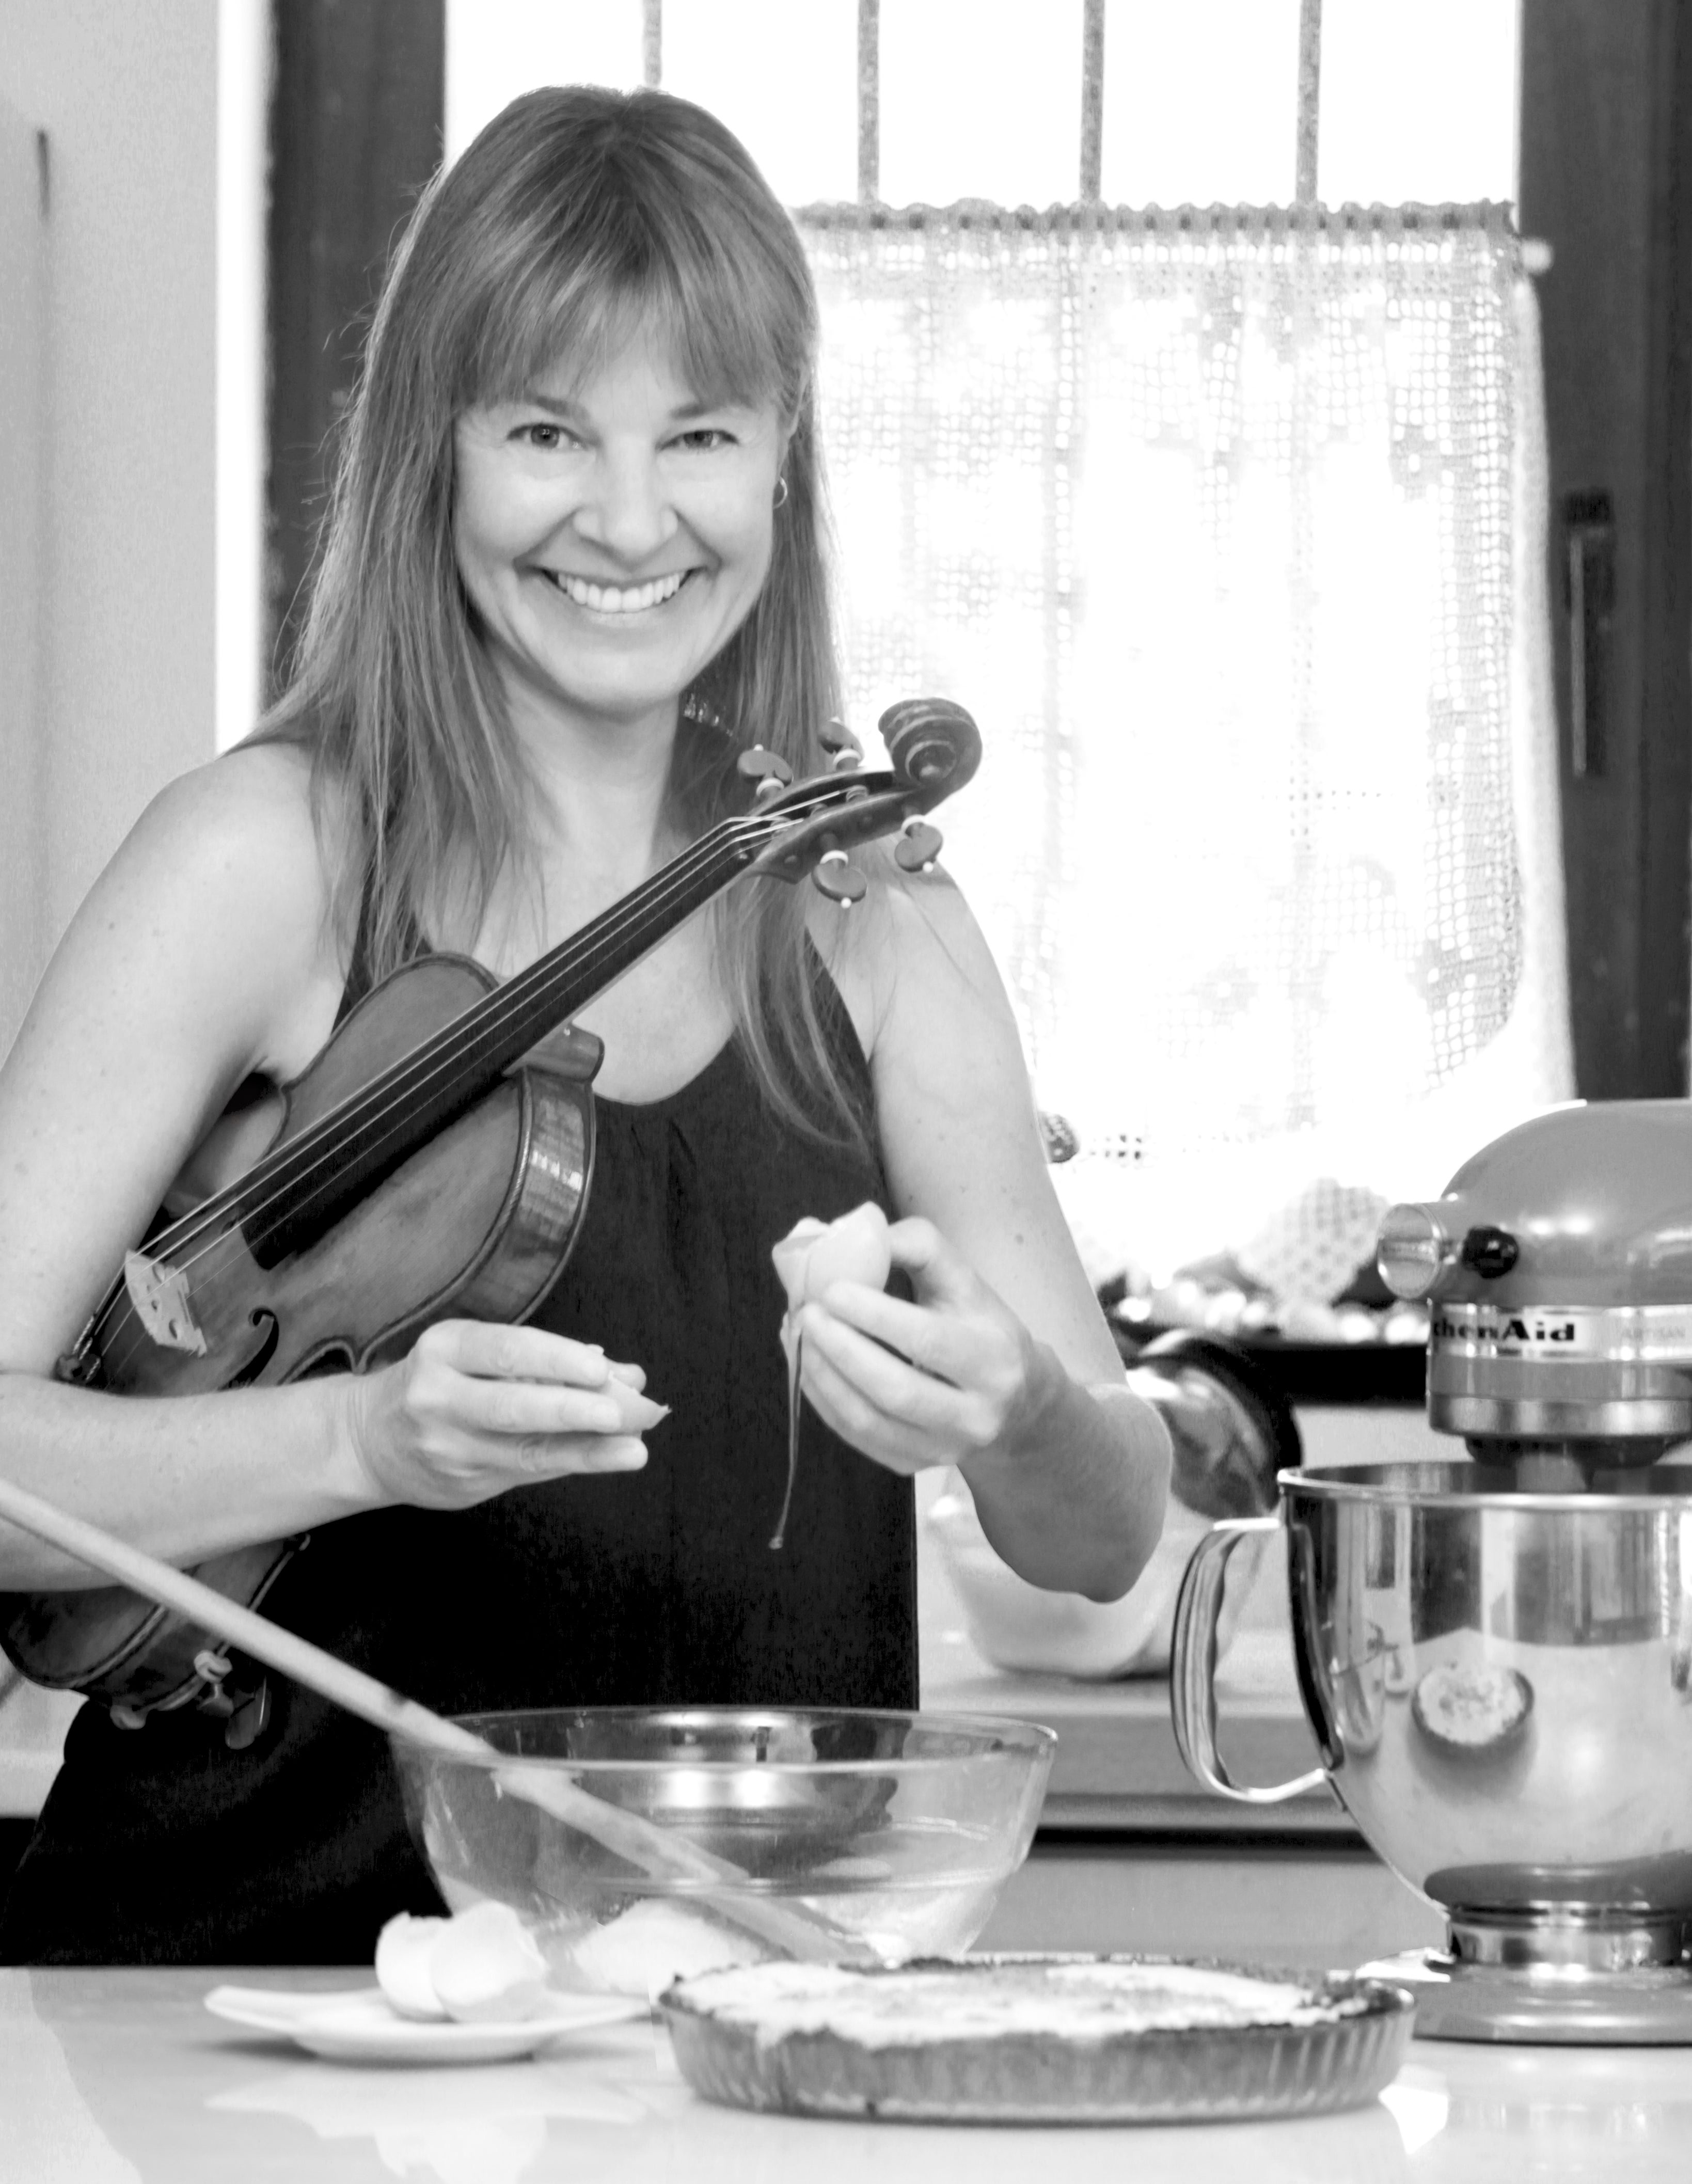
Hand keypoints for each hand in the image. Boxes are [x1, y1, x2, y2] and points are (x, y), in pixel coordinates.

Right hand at [343, 1320, 664, 1510]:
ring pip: (522, 1449)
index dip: (556, 1359)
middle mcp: (437, 1395)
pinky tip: (608, 1460)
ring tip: (632, 1449)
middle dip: (569, 1409)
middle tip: (620, 1412)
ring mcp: (445, 1446)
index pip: (506, 1350)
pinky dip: (570, 1463)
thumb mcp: (479, 1358)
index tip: (601, 1370)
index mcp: (445, 1348)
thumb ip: (550, 1364)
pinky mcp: (457, 1484)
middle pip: (510, 1404)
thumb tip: (628, 1374)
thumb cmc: (444, 1385)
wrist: (365, 1441)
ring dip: (584, 1449)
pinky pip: (524, 1472)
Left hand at [786, 1217, 1051, 1478]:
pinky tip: (808, 1367)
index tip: (831, 1290)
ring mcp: (945, 1447)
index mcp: (993, 1359)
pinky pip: (858, 1438)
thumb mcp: (966, 1281)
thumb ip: (920, 1247)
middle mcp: (976, 1414)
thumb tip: (857, 1233)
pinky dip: (824, 1402)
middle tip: (806, 1315)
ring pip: (870, 1421)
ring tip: (798, 1337)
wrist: (1017, 1402)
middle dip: (841, 1350)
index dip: (874, 1315)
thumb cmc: (981, 1328)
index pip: (927, 1341)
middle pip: (895, 1389)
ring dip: (823, 1378)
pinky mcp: (916, 1465)